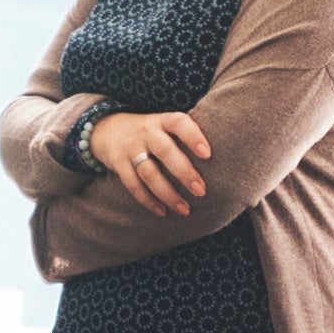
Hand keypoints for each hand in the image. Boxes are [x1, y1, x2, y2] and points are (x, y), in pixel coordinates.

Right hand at [89, 106, 214, 212]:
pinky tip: (163, 211)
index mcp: (163, 121)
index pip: (179, 123)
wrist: (107, 129)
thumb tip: (226, 157)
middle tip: (201, 191)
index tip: (208, 154)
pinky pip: (133, 185)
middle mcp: (147, 132)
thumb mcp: (165, 125)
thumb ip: (186, 136)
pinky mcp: (118, 164)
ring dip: (168, 193)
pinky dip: (148, 200)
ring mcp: (131, 148)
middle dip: (184, 172)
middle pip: (165, 151)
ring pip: (149, 172)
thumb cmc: (151, 132)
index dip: (193, 137)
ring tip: (185, 209)